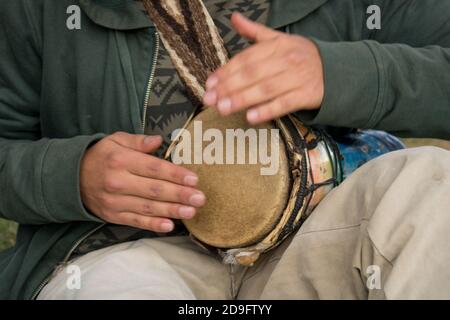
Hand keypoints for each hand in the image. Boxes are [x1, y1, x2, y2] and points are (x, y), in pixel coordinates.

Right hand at [80, 132, 205, 232]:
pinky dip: (153, 225)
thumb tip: (159, 140)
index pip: (154, 168)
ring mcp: (115, 201)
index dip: (175, 174)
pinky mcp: (113, 215)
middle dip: (180, 194)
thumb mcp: (116, 140)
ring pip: (148, 208)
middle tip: (200, 198)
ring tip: (191, 212)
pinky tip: (170, 225)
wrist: (71, 178)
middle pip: (154, 190)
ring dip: (172, 211)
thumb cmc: (101, 156)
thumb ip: (139, 141)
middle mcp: (118, 182)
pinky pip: (136, 221)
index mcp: (121, 160)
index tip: (194, 179)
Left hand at [203, 12, 323, 123]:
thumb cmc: (300, 56)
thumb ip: (254, 32)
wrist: (335, 70)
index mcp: (277, 45)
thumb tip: (234, 18)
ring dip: (242, 99)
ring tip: (223, 108)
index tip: (210, 83)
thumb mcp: (279, 40)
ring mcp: (297, 78)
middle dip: (229, 87)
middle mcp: (286, 60)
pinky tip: (251, 117)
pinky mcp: (306, 96)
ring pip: (265, 89)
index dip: (226, 71)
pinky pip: (284, 104)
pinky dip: (267, 111)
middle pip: (253, 74)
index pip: (247, 58)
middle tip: (211, 99)